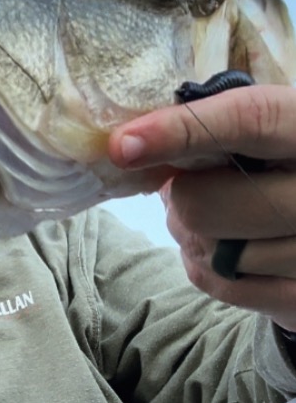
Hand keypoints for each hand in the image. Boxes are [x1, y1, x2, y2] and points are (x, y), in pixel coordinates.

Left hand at [109, 84, 295, 329]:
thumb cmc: (279, 161)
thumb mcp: (262, 129)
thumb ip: (211, 124)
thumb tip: (131, 142)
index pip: (250, 120)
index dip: (180, 131)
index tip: (123, 146)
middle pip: (203, 204)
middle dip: (180, 199)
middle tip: (189, 188)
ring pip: (207, 248)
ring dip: (192, 233)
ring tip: (220, 217)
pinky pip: (218, 282)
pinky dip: (205, 264)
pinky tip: (227, 247)